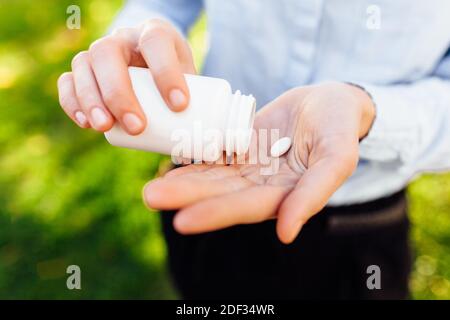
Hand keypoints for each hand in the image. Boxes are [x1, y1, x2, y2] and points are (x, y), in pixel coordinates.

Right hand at [57, 19, 195, 133]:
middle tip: (136, 127)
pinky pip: (67, 81)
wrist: (153, 62)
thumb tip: (198, 154)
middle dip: (120, 93)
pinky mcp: (83, 70)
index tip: (179, 106)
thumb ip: (199, 109)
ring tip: (105, 127)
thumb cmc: (176, 76)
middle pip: (109, 54)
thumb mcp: (193, 82)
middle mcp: (122, 38)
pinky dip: (71, 102)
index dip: (166, 72)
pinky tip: (85, 123)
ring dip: (91, 99)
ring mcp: (98, 51)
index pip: (156, 43)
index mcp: (154, 33)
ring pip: (83, 65)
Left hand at [143, 82, 375, 242]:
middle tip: (151, 197)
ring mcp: (250, 166)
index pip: (246, 207)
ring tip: (151, 188)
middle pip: (220, 194)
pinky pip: (214, 154)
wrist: (331, 101)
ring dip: (182, 183)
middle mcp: (263, 185)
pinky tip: (169, 163)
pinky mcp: (241, 145)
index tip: (182, 220)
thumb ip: (314, 193)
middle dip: (186, 198)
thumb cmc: (340, 127)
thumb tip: (286, 233)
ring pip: (212, 177)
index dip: (216, 213)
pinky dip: (192, 159)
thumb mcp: (338, 156)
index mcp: (286, 194)